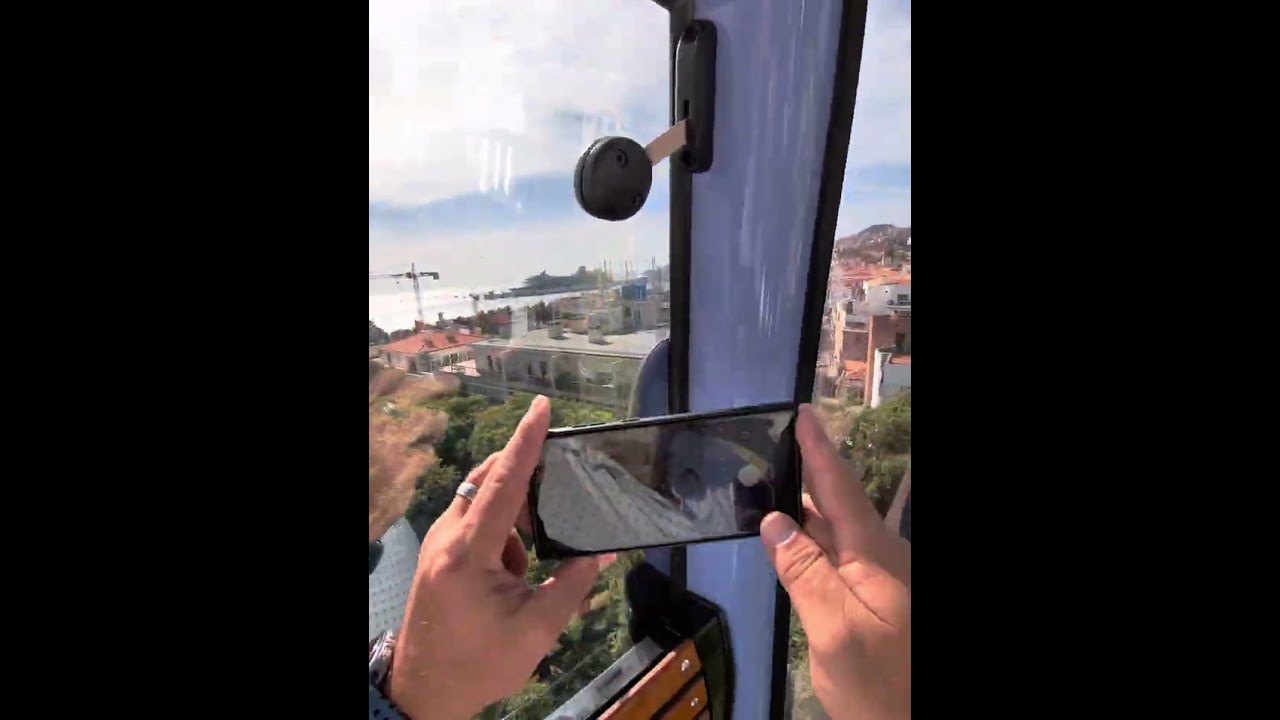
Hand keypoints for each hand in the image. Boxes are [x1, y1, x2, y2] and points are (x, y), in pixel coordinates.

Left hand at [389, 396, 614, 719]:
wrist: (423, 691)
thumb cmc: (479, 664)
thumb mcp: (536, 629)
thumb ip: (572, 584)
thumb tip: (601, 553)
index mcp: (469, 552)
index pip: (503, 482)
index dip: (526, 442)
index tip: (542, 407)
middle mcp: (447, 538)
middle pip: (487, 480)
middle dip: (523, 480)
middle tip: (555, 502)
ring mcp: (436, 544)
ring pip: (478, 500)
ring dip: (512, 515)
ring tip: (528, 565)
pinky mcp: (436, 555)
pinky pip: (470, 521)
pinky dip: (498, 532)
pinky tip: (513, 573)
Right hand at [760, 403, 909, 719]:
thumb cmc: (879, 683)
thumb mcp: (834, 629)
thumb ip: (804, 572)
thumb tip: (774, 520)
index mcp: (876, 556)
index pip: (841, 488)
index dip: (819, 449)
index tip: (803, 410)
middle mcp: (883, 559)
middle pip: (839, 504)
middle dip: (804, 473)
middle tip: (765, 447)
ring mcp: (882, 581)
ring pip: (838, 533)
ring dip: (804, 510)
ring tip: (764, 486)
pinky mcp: (877, 601)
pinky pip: (841, 558)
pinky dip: (812, 542)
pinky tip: (789, 542)